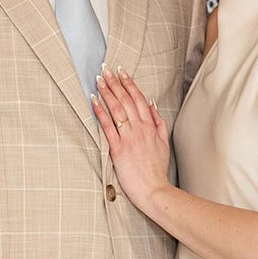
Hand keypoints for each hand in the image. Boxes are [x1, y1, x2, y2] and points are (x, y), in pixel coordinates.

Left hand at [90, 67, 171, 213]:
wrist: (154, 189)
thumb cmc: (157, 169)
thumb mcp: (163, 142)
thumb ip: (159, 122)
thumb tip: (153, 104)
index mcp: (150, 126)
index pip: (138, 99)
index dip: (129, 83)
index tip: (121, 71)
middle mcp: (140, 128)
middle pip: (126, 100)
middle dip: (115, 83)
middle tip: (106, 69)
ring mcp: (129, 137)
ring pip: (117, 109)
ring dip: (107, 92)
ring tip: (99, 80)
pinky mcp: (118, 148)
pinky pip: (108, 126)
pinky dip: (100, 112)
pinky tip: (94, 101)